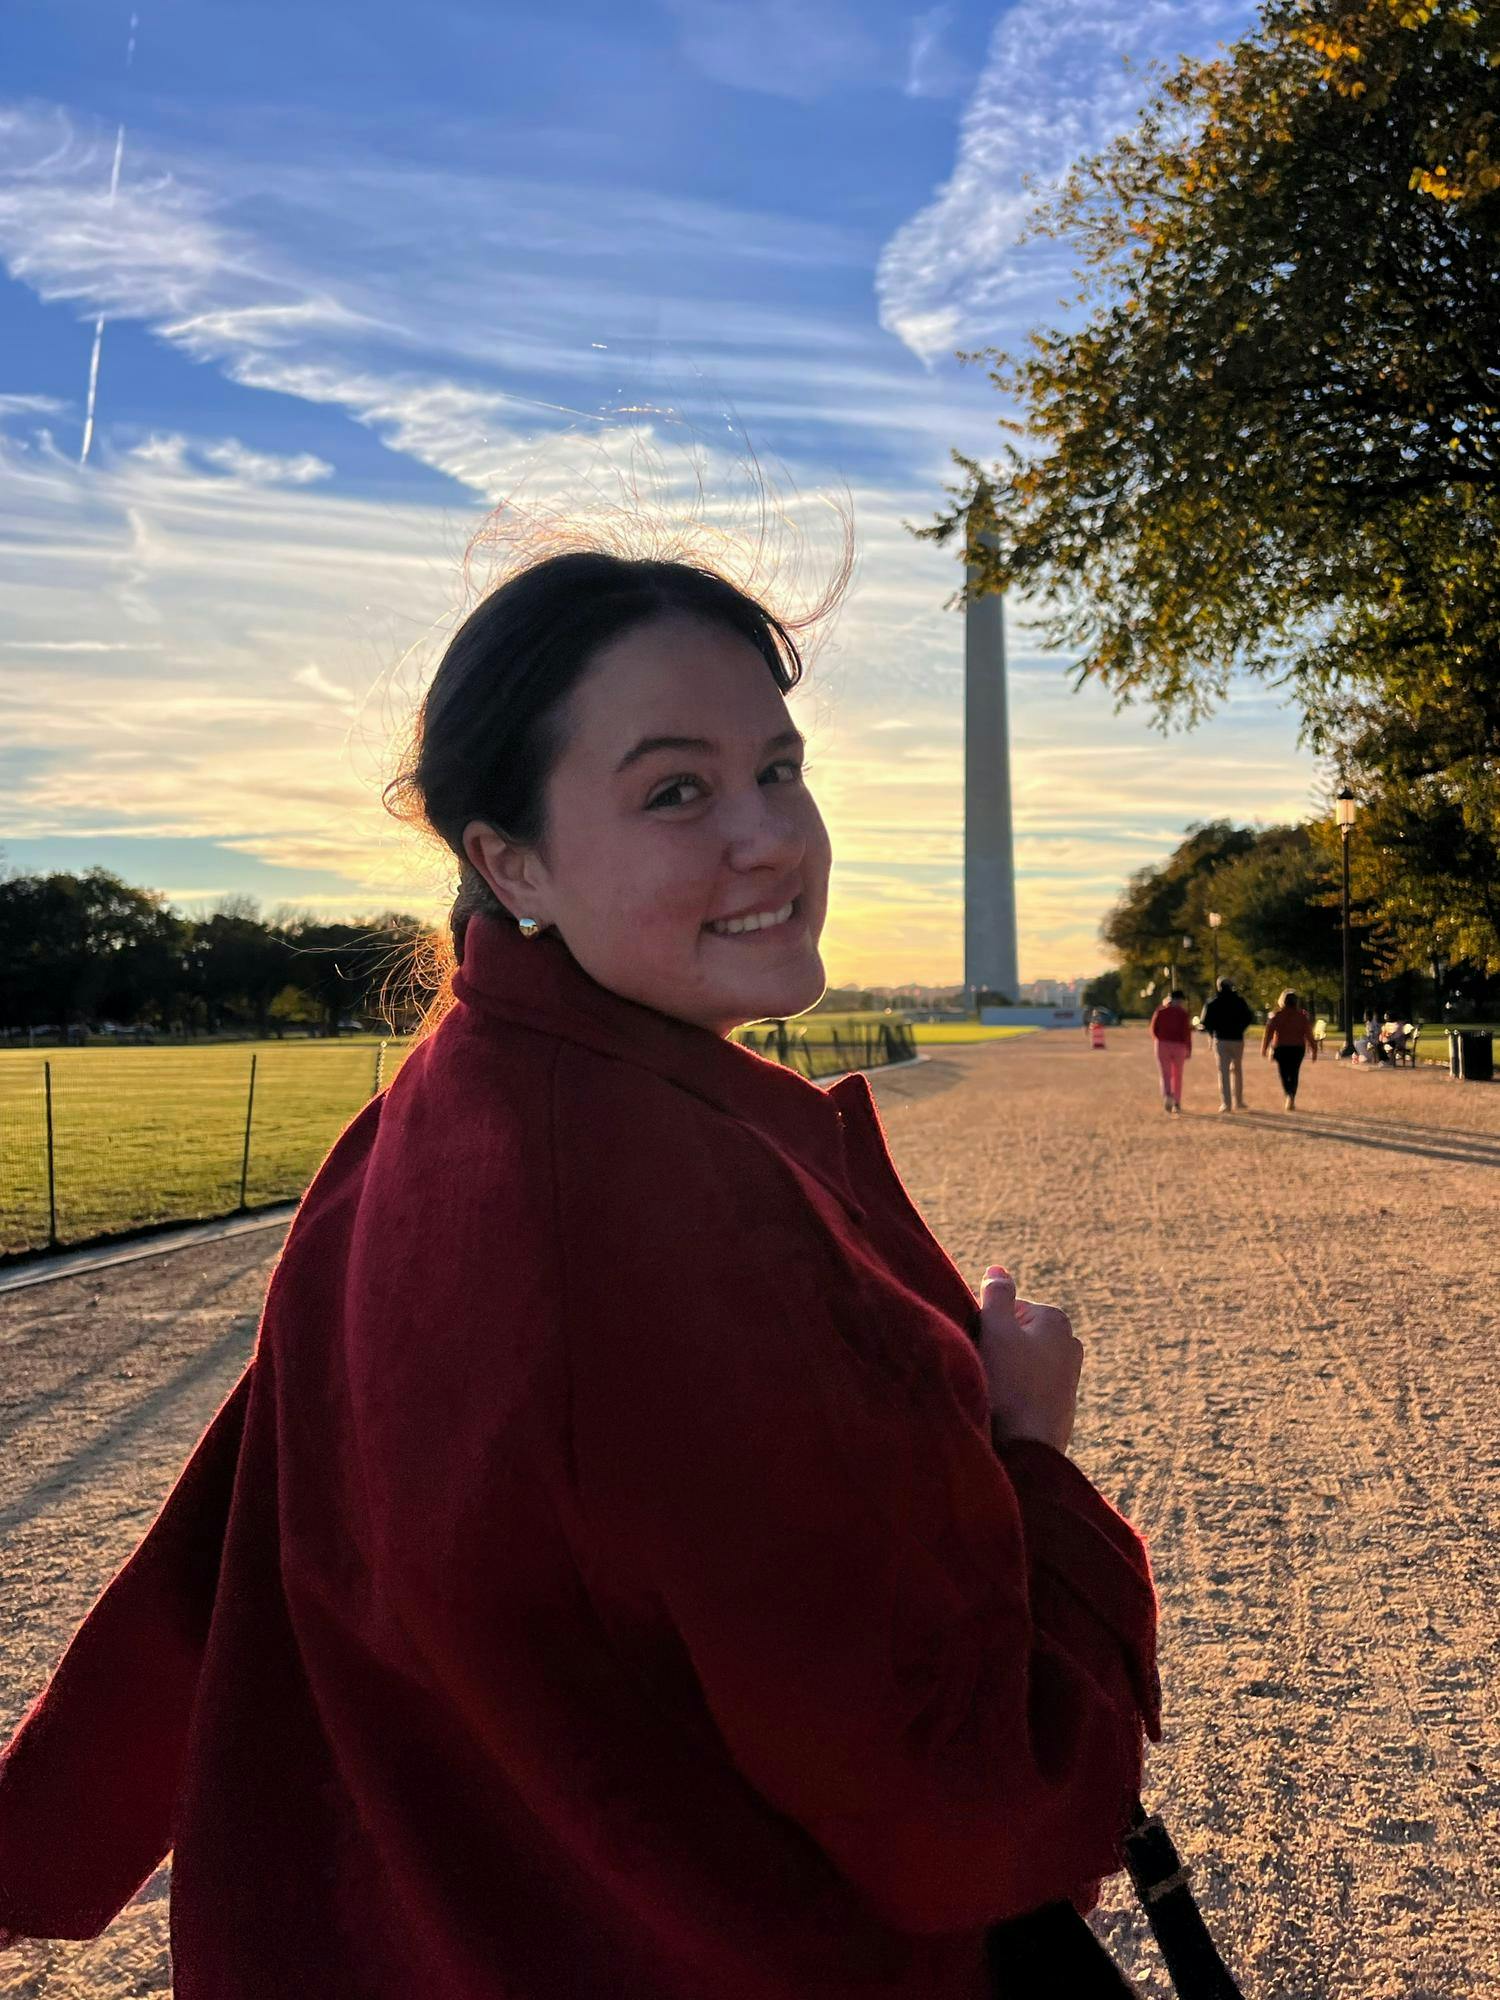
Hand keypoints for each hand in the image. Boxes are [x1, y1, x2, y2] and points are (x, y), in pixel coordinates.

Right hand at [977, 1267, 1081, 1454]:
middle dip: (1000, 1347)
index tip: (980, 1345)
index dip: (988, 1325)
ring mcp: (1070, 1378)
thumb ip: (996, 1295)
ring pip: (1025, 1363)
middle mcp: (1071, 1345)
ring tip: (994, 1390)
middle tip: (984, 1367)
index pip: (1010, 1309)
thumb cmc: (1009, 1385)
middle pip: (1020, 1334)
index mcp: (1057, 1320)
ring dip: (1007, 1372)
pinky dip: (1017, 1394)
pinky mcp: (1063, 1406)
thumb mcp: (995, 1330)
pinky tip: (1005, 1409)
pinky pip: (1031, 1388)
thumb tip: (998, 1269)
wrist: (1027, 1450)